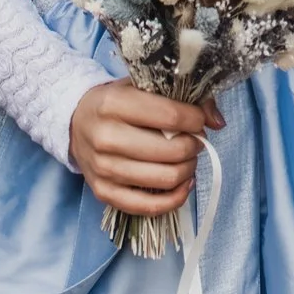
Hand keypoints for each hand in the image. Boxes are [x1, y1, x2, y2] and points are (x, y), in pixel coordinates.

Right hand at [68, 80, 223, 216]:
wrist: (76, 121)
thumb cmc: (117, 102)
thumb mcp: (143, 86)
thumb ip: (184, 97)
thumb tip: (218, 122)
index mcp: (114, 104)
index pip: (170, 115)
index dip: (196, 119)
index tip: (200, 120)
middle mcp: (105, 137)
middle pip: (171, 151)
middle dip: (193, 146)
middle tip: (195, 140)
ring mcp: (103, 168)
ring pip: (164, 179)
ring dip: (187, 170)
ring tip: (188, 158)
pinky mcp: (103, 192)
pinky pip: (148, 206)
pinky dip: (175, 198)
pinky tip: (183, 184)